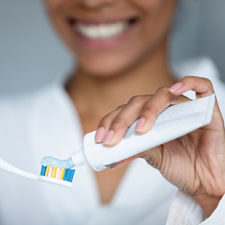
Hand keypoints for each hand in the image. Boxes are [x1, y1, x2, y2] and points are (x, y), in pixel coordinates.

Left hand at [95, 76, 224, 216]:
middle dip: (122, 120)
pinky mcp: (205, 107)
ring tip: (140, 130)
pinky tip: (175, 89)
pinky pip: (201, 86)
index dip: (110, 121)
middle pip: (138, 102)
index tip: (100, 138)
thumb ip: (137, 148)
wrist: (205, 179)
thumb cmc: (181, 166)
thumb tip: (114, 148)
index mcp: (149, 120)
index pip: (125, 112)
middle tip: (113, 139)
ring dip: (149, 110)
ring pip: (162, 94)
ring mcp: (183, 107)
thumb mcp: (153, 158)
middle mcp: (163, 111)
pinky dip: (188, 83)